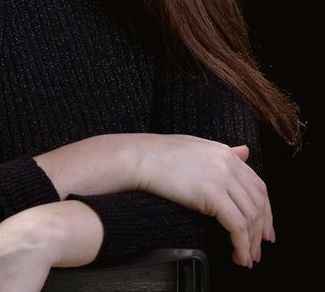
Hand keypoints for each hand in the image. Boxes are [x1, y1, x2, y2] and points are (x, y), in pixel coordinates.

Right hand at [132, 133, 273, 267]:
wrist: (141, 157)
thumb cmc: (160, 154)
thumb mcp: (198, 147)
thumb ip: (224, 152)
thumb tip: (245, 152)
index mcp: (226, 153)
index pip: (258, 186)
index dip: (266, 211)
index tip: (265, 230)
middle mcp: (229, 164)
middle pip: (258, 203)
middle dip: (260, 231)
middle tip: (257, 250)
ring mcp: (223, 178)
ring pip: (250, 217)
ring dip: (251, 242)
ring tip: (246, 257)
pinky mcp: (213, 194)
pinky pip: (237, 226)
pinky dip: (241, 245)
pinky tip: (238, 255)